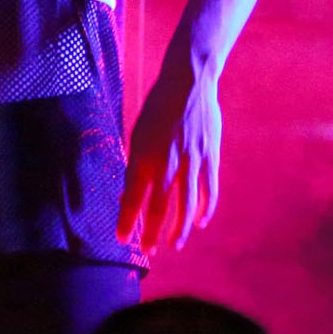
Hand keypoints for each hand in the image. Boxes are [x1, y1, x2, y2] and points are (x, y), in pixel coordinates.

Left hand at [119, 64, 220, 252]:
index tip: (122, 239)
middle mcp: (166, 163)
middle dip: (152, 233)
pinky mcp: (210, 157)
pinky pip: (209, 190)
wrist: (189, 82)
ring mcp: (191, 162)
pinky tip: (200, 222)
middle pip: (158, 209)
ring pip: (186, 206)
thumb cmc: (158, 107)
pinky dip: (205, 209)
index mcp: (143, 156)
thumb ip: (138, 163)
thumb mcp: (139, 133)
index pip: (132, 199)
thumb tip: (134, 191)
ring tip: (174, 244)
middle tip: (148, 251)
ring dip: (179, 229)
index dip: (126, 222)